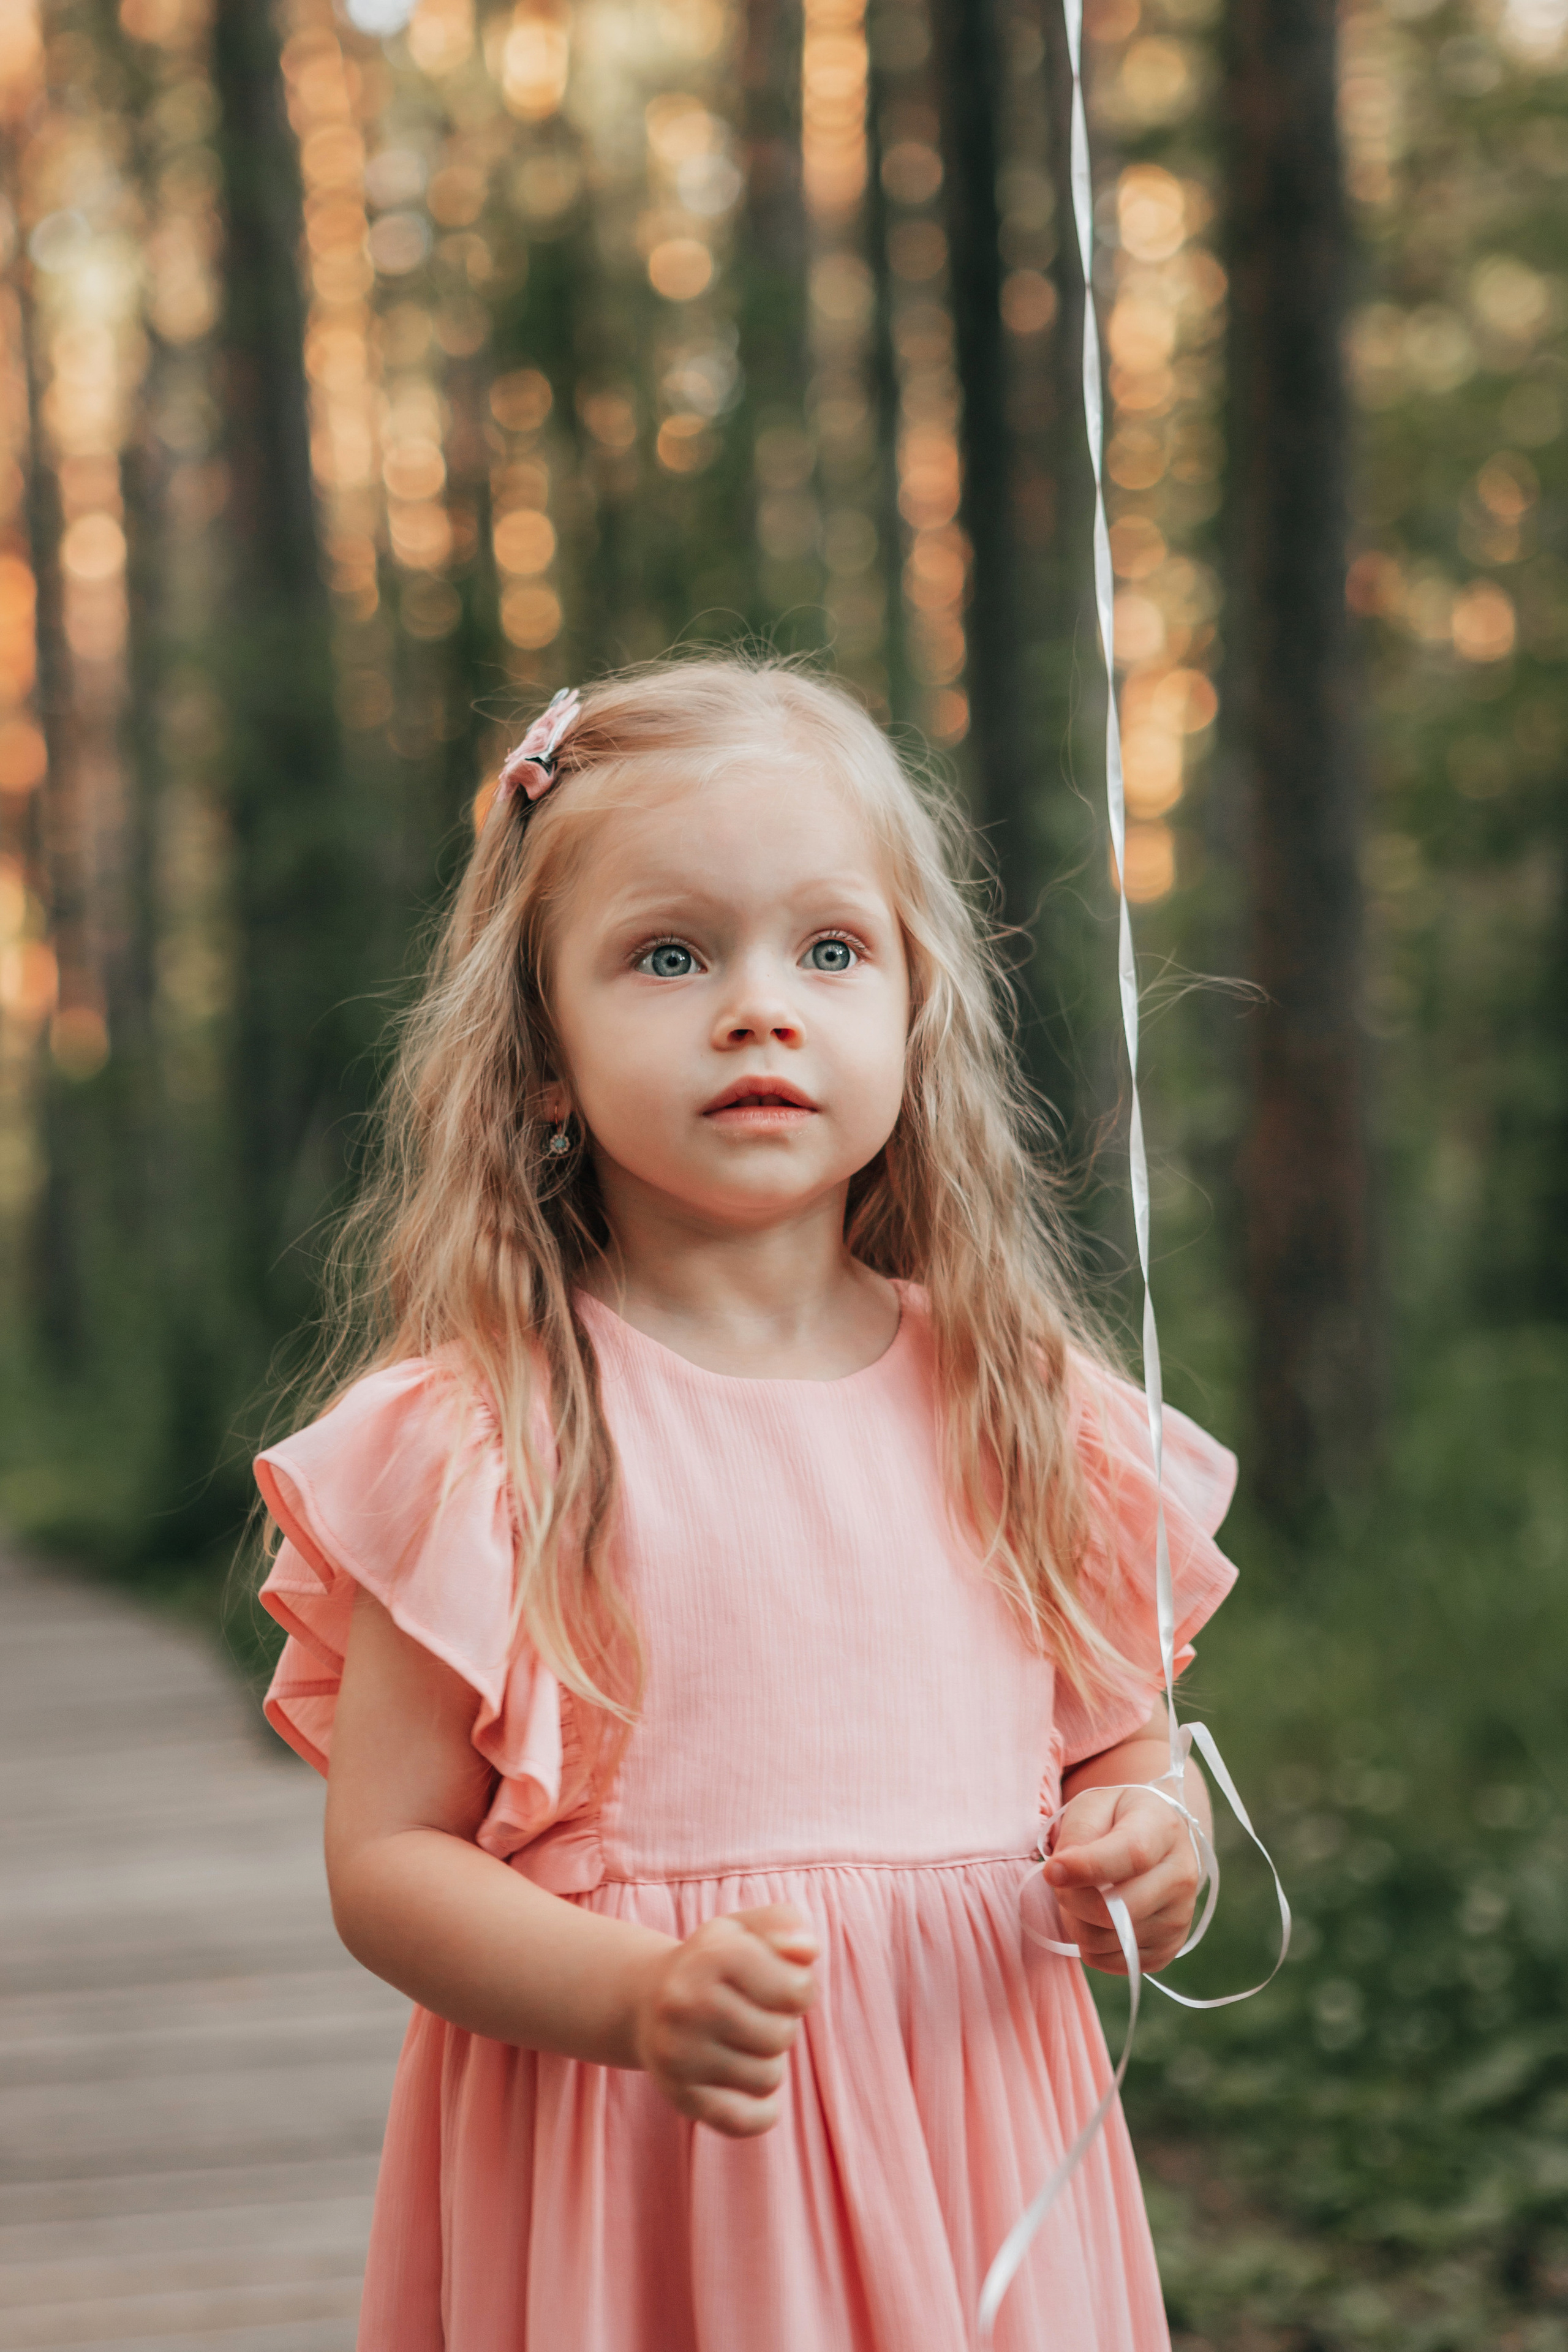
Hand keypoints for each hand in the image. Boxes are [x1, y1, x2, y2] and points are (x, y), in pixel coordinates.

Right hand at [629, 1902, 818, 2138]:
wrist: (646, 2002)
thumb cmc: (715, 1963)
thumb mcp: (747, 1930)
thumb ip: (784, 1925)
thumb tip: (807, 1950)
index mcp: (711, 1954)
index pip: (798, 1989)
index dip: (800, 1988)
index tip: (779, 1984)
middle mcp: (687, 2003)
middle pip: (782, 2036)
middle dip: (780, 2025)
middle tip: (754, 2015)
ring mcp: (679, 2054)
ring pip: (767, 2079)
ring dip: (766, 2063)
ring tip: (742, 2043)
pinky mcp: (679, 2097)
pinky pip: (744, 2122)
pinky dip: (760, 2113)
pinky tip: (749, 2091)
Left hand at [1043, 1784, 1201, 1975]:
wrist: (1156, 1839)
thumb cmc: (1117, 1819)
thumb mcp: (1094, 1805)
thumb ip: (1077, 1834)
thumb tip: (1058, 1876)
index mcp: (1164, 1830)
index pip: (1132, 1855)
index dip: (1086, 1868)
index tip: (1051, 1871)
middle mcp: (1181, 1876)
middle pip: (1114, 1910)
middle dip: (1071, 1899)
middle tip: (1063, 1882)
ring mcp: (1179, 1917)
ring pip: (1107, 1940)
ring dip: (1078, 1922)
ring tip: (1082, 1896)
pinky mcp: (1168, 1948)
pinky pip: (1113, 1962)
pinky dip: (1092, 1946)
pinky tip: (1097, 1918)